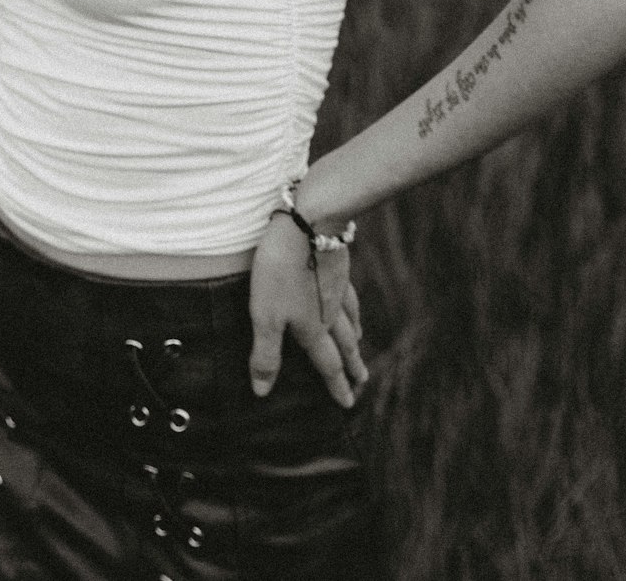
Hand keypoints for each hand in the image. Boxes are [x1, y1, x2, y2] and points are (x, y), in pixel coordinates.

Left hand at [248, 212, 367, 405]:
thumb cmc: (282, 270)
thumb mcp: (266, 315)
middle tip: (363, 382)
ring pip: (349, 318)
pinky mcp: (336, 264)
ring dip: (354, 335)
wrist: (308, 222)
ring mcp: (336, 287)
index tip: (348, 404)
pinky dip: (352, 304)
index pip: (327, 365)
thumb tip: (263, 392)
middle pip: (344, 344)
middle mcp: (329, 312)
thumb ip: (266, 354)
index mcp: (313, 328)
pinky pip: (347, 292)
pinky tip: (348, 299)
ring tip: (360, 344)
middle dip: (352, 365)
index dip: (336, 385)